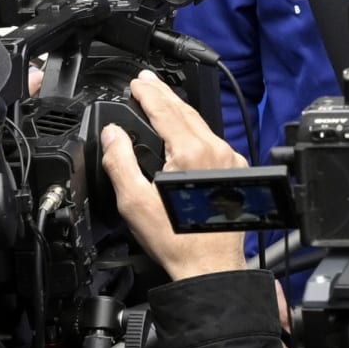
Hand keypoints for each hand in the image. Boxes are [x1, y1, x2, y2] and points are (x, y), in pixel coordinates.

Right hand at [100, 70, 249, 279]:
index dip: (148, 92)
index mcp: (190, 153)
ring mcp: (229, 160)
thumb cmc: (177, 241)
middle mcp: (215, 150)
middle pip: (184, 111)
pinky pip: (212, 140)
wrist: (211, 266)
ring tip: (161, 99)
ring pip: (200, 124)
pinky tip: (183, 130)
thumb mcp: (135, 202)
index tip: (137, 82)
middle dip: (163, 94)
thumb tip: (113, 135)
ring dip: (178, 109)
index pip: (165, 110)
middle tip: (147, 81)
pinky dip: (194, 129)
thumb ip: (120, 162)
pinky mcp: (235, 171)